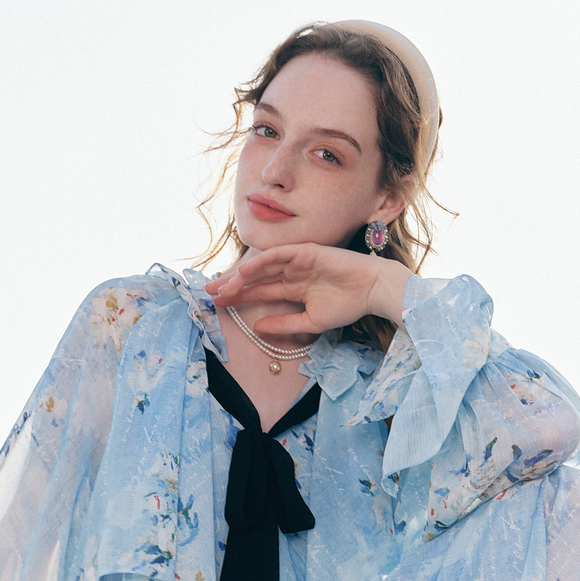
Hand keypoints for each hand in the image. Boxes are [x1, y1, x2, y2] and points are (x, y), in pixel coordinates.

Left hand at [206, 244, 411, 334]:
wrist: (373, 291)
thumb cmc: (348, 305)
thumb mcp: (310, 322)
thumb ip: (284, 325)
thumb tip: (258, 329)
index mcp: (293, 288)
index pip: (259, 292)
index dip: (238, 297)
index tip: (216, 304)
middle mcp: (291, 273)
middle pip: (254, 278)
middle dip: (231, 285)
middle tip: (206, 292)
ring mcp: (297, 261)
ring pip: (262, 267)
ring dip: (241, 276)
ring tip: (221, 287)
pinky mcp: (306, 251)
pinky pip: (277, 255)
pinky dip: (260, 263)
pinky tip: (244, 272)